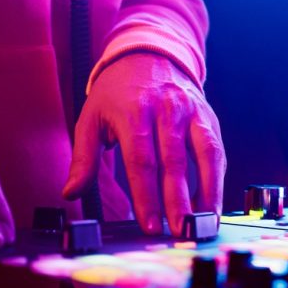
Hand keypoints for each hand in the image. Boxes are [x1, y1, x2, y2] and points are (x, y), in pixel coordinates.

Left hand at [62, 53, 225, 234]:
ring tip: (203, 225)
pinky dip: (217, 180)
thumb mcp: (91, 119)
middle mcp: (167, 110)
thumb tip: (70, 193)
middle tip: (179, 233)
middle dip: (177, 201)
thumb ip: (83, 159)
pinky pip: (216, 151)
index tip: (149, 225)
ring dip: (207, 193)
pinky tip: (212, 205)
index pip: (141, 161)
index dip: (146, 196)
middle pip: (174, 162)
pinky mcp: (208, 117)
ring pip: (204, 156)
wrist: (149, 54)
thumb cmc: (116, 93)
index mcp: (134, 112)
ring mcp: (191, 112)